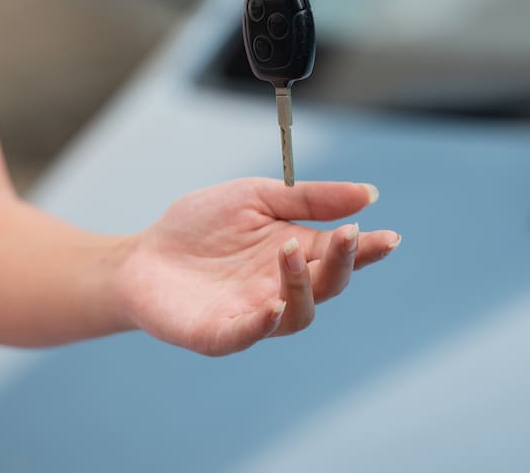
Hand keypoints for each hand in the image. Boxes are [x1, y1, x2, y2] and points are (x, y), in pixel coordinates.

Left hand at [114, 178, 399, 356]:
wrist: (141, 255)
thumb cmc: (199, 226)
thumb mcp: (256, 196)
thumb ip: (309, 198)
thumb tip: (369, 194)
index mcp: (296, 253)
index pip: (341, 254)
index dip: (367, 250)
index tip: (389, 237)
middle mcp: (282, 288)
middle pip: (329, 286)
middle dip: (343, 263)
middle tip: (346, 237)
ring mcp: (254, 315)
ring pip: (299, 315)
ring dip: (302, 285)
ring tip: (290, 252)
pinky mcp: (220, 334)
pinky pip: (248, 335)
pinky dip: (263, 324)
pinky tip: (271, 305)